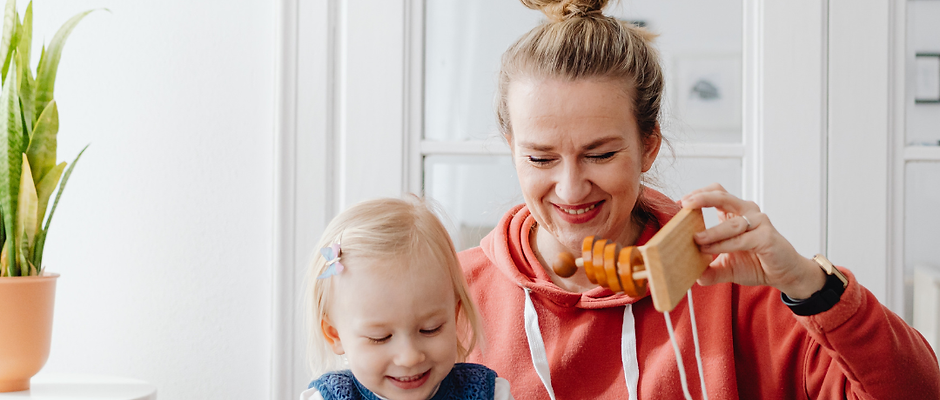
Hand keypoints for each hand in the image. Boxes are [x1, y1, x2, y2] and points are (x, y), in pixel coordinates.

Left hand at [679, 183, 826, 299]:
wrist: (785, 275)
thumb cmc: (757, 264)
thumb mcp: (726, 266)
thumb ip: (708, 268)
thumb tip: (689, 275)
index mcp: (735, 213)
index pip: (715, 193)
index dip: (697, 194)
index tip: (679, 203)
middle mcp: (747, 212)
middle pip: (722, 195)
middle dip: (701, 198)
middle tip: (684, 204)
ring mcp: (759, 223)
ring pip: (731, 222)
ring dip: (711, 231)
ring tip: (695, 240)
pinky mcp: (766, 237)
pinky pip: (741, 239)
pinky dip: (723, 244)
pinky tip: (709, 249)